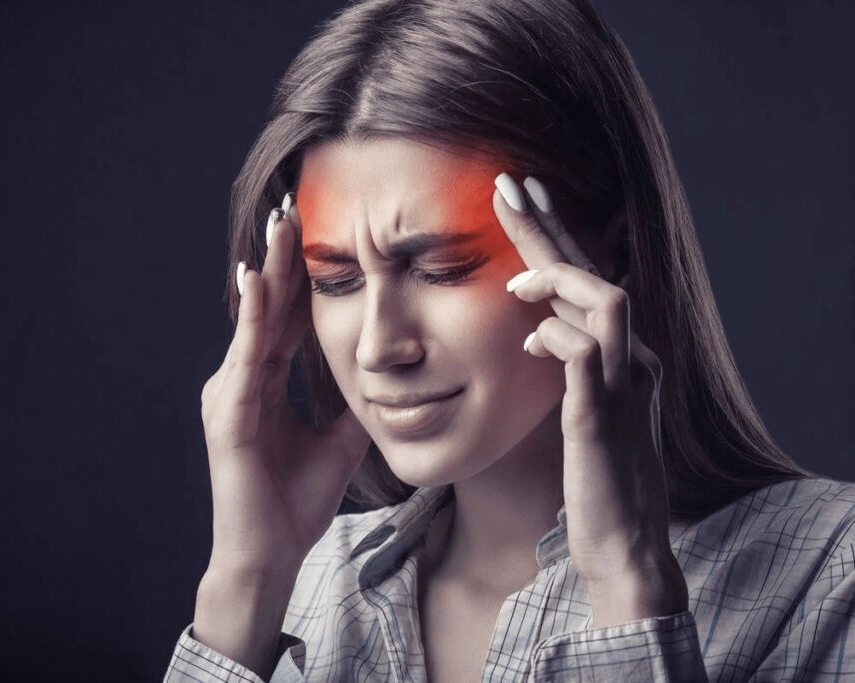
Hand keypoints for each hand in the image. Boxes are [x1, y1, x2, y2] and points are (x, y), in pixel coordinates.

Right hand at [200, 192, 370, 575]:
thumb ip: (350, 406)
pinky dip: (253, 316)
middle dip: (284, 258)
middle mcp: (245, 379)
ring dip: (269, 270)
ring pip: (255, 319)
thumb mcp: (338, 442)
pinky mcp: (228, 413)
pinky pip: (245, 355)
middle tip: (295, 206)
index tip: (317, 233)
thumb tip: (381, 379)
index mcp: (268, 383)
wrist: (269, 552)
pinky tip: (261, 280)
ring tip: (281, 225)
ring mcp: (232, 393)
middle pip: (270, 307)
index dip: (301, 276)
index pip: (286, 317)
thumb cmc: (295, 501)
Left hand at [492, 174, 688, 625]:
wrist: (622, 542)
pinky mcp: (602, 419)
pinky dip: (555, 338)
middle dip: (550, 228)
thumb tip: (534, 328)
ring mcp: (623, 387)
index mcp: (621, 356)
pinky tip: (529, 340)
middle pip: (596, 275)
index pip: (589, 281)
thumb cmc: (594, 478)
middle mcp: (632, 360)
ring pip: (607, 302)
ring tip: (515, 279)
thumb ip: (563, 364)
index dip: (556, 236)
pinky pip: (585, 358)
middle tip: (508, 185)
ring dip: (558, 280)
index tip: (521, 196)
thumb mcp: (578, 408)